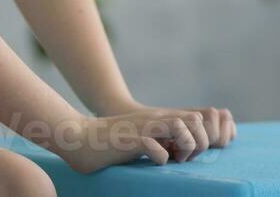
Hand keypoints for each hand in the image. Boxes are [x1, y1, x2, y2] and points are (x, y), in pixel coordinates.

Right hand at [59, 105, 236, 172]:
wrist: (80, 136)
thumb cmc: (110, 142)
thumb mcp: (142, 136)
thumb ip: (160, 138)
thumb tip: (177, 154)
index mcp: (160, 119)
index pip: (198, 118)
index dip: (200, 137)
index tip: (187, 154)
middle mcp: (156, 119)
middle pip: (196, 120)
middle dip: (197, 142)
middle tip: (183, 158)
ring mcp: (144, 128)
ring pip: (181, 127)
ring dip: (183, 146)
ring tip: (173, 159)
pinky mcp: (130, 141)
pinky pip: (154, 146)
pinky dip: (160, 157)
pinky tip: (154, 162)